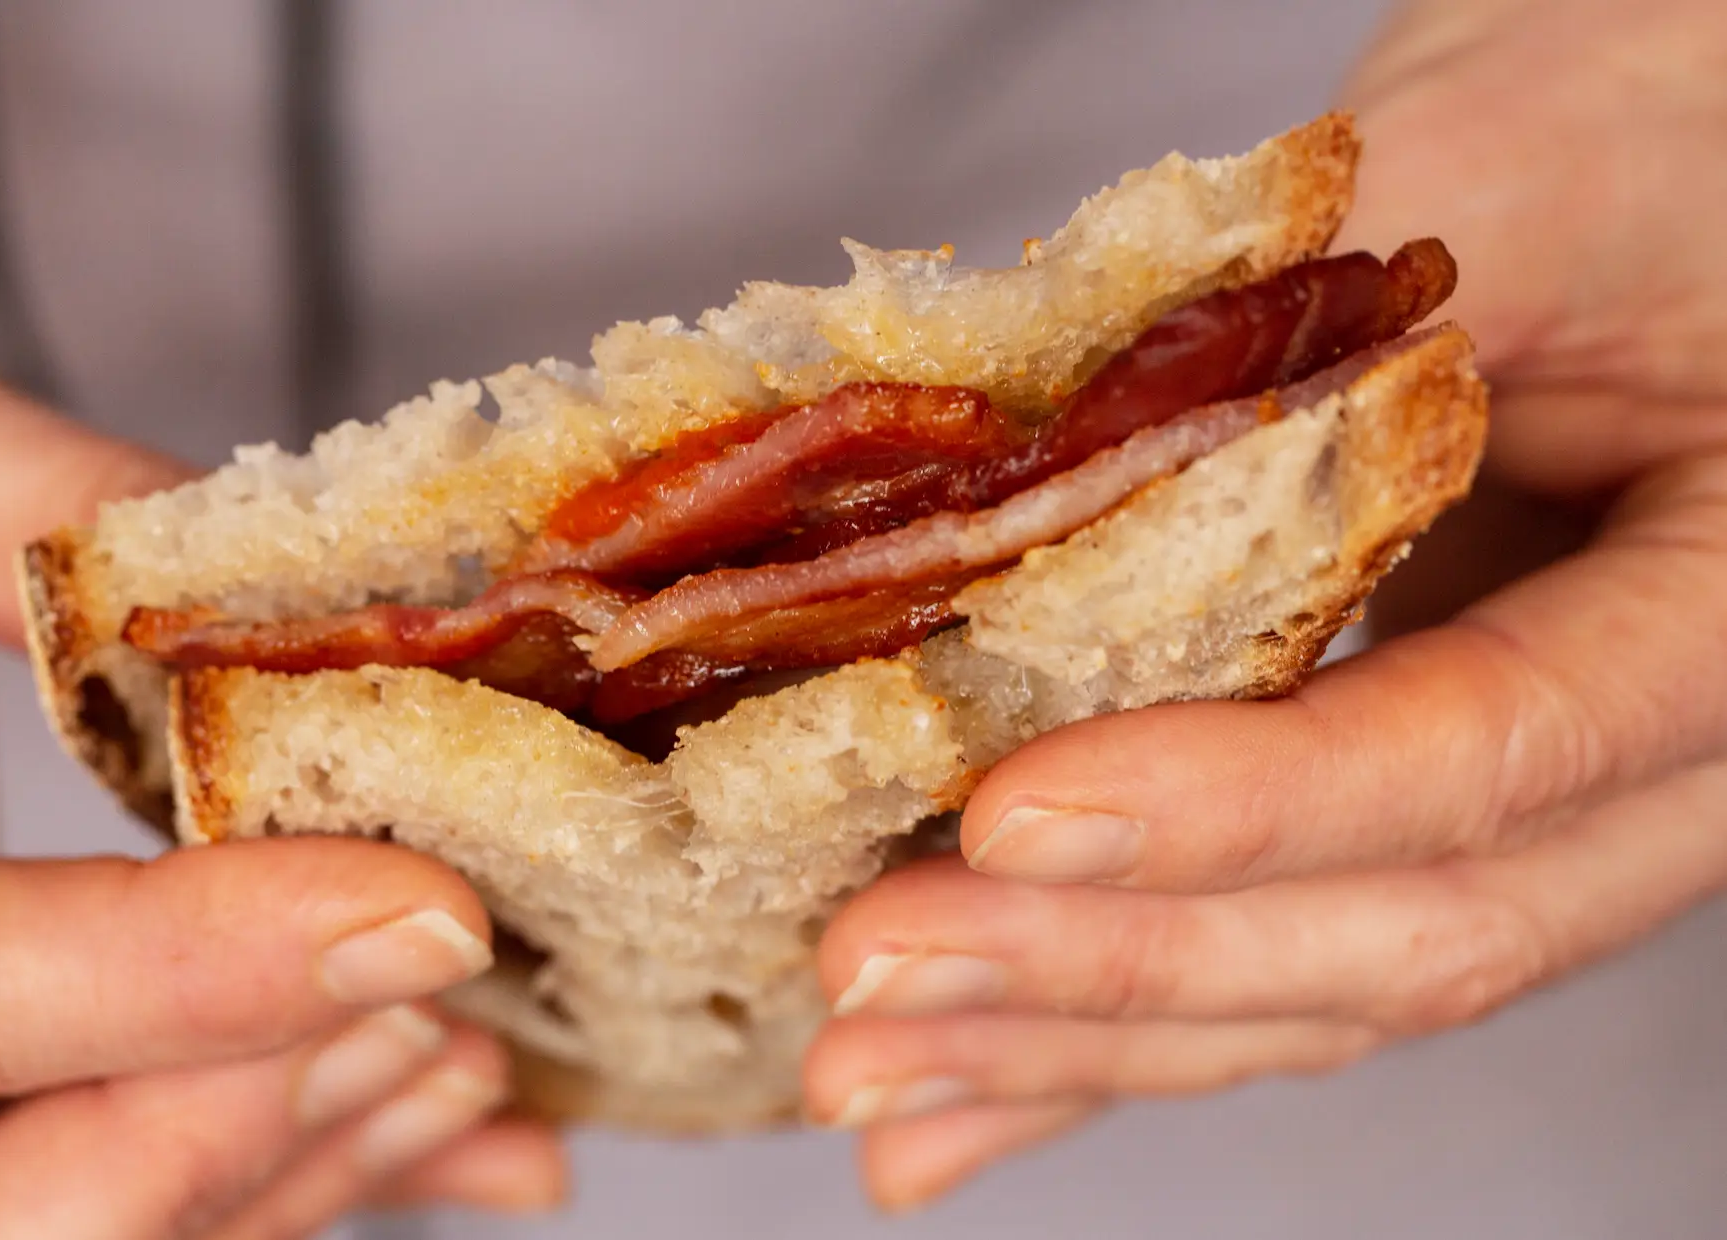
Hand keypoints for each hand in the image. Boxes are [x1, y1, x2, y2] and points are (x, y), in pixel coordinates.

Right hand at [0, 251, 564, 1235]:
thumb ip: (65, 518)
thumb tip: (327, 609)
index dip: (184, 976)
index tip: (422, 915)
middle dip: (235, 1133)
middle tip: (437, 1015)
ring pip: (66, 1213)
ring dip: (296, 1157)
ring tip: (477, 1064)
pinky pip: (113, 1161)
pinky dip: (290, 1162)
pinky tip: (452, 1142)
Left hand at [805, 0, 1726, 1210]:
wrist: (1662, 177)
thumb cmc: (1648, 136)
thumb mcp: (1521, 170)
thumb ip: (1322, 309)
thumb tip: (1037, 450)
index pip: (1500, 747)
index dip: (1252, 803)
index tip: (1015, 818)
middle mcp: (1666, 762)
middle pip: (1401, 926)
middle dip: (1115, 968)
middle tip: (876, 981)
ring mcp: (1538, 813)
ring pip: (1320, 983)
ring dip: (1076, 1039)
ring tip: (868, 1072)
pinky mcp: (1412, 813)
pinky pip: (1269, 957)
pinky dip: (1104, 1037)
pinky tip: (954, 1110)